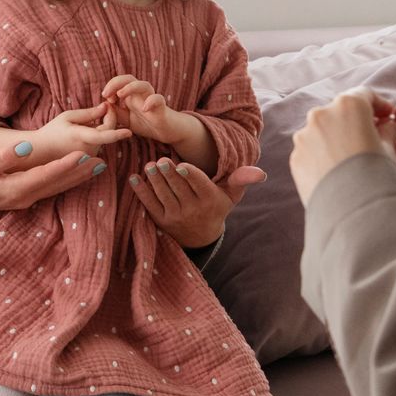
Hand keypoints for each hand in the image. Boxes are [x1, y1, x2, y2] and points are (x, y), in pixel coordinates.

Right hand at [0, 139, 106, 220]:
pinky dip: (68, 181)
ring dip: (78, 178)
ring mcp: (28, 199)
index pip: (45, 175)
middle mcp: (26, 196)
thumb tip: (26, 147)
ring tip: (98, 167)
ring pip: (58, 187)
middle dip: (79, 172)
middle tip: (101, 161)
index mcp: (15, 187)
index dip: (65, 165)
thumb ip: (3, 157)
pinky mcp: (28, 197)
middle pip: (58, 183)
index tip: (82, 155)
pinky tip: (79, 175)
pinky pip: (52, 189)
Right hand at [27, 104, 132, 160]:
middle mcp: (88, 149)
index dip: (118, 133)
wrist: (41, 151)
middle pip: (107, 133)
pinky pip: (97, 144)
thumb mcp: (68, 117)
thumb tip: (105, 107)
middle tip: (105, 105)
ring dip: (101, 127)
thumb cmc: (52, 131)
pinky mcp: (88, 160)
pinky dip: (95, 135)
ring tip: (87, 119)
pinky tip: (83, 131)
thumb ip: (89, 113)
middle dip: (109, 119)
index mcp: (82, 137)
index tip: (129, 131)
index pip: (105, 135)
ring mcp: (88, 156)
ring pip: (102, 139)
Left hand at [101, 74, 196, 145]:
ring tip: (121, 94)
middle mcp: (141, 95)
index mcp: (131, 96)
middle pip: (129, 78)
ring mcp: (151, 100)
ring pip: (144, 85)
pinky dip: (151, 101)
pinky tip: (144, 109)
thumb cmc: (146, 123)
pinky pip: (158, 99)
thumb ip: (115, 112)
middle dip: (116, 82)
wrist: (167, 131)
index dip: (110, 86)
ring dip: (131, 87)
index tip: (105, 97)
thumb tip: (104, 104)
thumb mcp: (126, 120)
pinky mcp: (162, 108)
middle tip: (105, 94)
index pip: (119, 82)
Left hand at [130, 157, 265, 248]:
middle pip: (179, 189)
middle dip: (169, 174)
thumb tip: (261, 172)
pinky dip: (141, 192)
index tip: (181, 164)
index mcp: (210, 200)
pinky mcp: (160, 221)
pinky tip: (134, 178)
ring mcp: (175, 217)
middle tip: (161, 159)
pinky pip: (149, 204)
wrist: (201, 235)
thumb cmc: (217, 206)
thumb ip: (241, 180)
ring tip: (149, 166)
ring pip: (163, 195)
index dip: (190, 175)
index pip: (200, 186)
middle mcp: (193, 210)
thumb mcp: (231, 194)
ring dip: (154, 180)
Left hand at [290, 89, 394, 205]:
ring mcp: (304, 135)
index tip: (387, 116)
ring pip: (323, 131)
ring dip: (336, 139)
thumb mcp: (391, 150)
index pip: (365, 95)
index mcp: (349, 105)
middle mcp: (322, 114)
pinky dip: (323, 156)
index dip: (379, 105)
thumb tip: (387, 127)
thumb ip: (387, 131)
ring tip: (351, 162)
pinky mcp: (295, 157)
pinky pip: (312, 150)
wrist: (352, 213)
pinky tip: (336, 173)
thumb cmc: (378, 178)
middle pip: (341, 112)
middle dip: (355, 123)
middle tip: (369, 140)